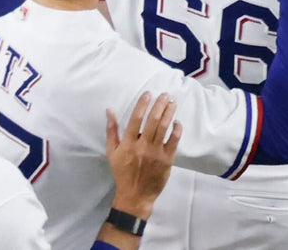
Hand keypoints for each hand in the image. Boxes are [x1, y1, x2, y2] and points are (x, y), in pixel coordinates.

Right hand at [106, 92, 181, 217]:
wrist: (135, 195)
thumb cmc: (122, 172)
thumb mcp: (112, 153)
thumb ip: (111, 131)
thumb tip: (109, 110)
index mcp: (127, 144)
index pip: (135, 119)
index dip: (142, 105)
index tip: (148, 93)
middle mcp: (142, 146)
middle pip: (153, 120)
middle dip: (160, 105)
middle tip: (165, 94)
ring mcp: (156, 152)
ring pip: (164, 127)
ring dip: (169, 112)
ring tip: (172, 102)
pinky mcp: (167, 158)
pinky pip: (174, 139)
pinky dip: (177, 128)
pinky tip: (177, 121)